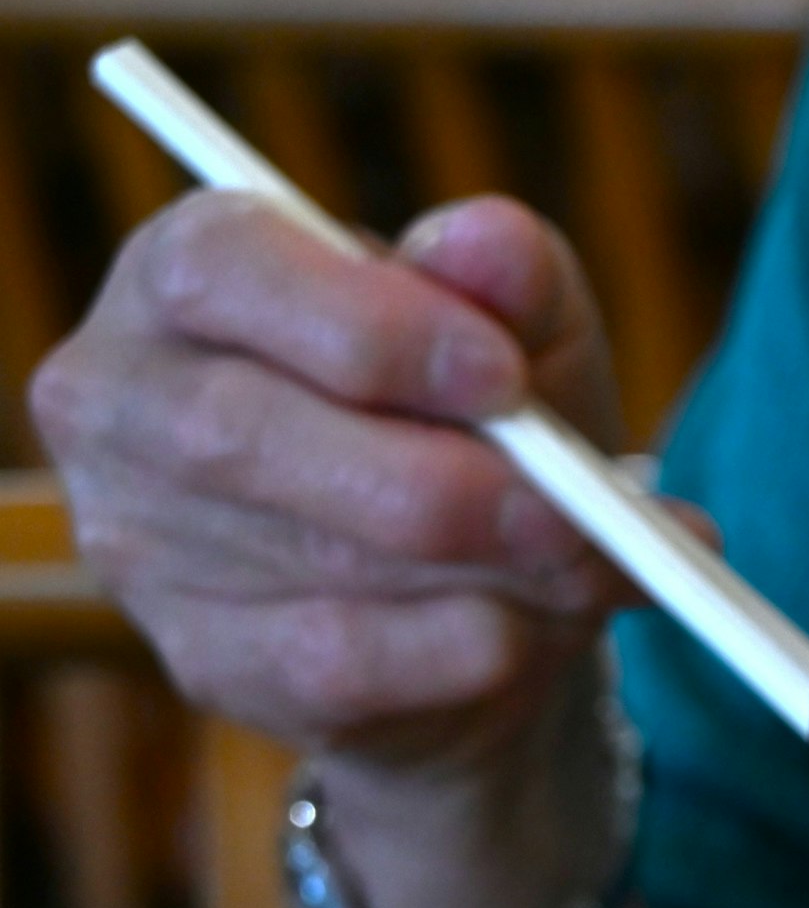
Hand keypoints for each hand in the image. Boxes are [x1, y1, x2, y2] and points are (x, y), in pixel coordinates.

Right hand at [32, 193, 649, 793]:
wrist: (479, 601)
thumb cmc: (481, 426)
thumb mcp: (525, 334)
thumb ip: (516, 282)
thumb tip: (493, 244)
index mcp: (188, 270)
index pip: (223, 268)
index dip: (370, 326)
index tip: (502, 377)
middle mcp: (123, 396)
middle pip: (238, 427)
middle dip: (436, 480)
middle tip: (572, 512)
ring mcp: (139, 537)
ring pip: (306, 556)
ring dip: (478, 573)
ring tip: (585, 569)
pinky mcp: (199, 657)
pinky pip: (334, 663)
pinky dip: (460, 650)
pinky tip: (529, 635)